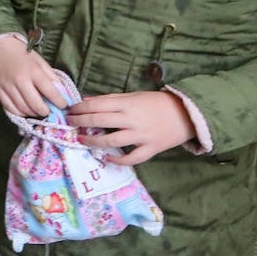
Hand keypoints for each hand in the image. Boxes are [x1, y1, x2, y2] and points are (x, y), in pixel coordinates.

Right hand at [0, 37, 64, 116]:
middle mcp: (19, 80)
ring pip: (23, 108)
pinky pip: (10, 109)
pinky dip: (20, 113)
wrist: (0, 49)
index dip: (59, 101)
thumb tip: (63, 93)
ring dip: (33, 113)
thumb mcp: (40, 62)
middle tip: (50, 111)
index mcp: (33, 71)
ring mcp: (8, 86)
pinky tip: (26, 110)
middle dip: (46, 111)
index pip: (49, 91)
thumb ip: (52, 77)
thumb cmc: (23, 55)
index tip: (64, 105)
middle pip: (35, 104)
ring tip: (39, 110)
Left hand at [66, 91, 194, 165]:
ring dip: (93, 141)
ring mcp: (142, 135)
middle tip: (68, 123)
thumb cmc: (158, 103)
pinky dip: (118, 160)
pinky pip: (132, 158)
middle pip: (99, 121)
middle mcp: (132, 119)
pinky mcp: (151, 148)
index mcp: (127, 103)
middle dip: (80, 122)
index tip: (69, 110)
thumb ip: (110, 99)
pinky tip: (106, 158)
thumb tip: (87, 100)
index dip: (80, 108)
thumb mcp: (134, 96)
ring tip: (80, 140)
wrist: (188, 114)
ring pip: (112, 141)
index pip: (97, 105)